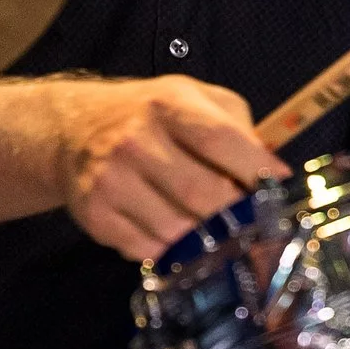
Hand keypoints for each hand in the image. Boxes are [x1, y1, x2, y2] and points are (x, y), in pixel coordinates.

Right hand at [53, 77, 287, 262]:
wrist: (73, 129)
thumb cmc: (149, 115)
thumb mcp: (193, 98)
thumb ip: (236, 127)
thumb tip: (271, 173)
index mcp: (167, 105)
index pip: (219, 140)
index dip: (254, 169)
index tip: (276, 188)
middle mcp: (135, 140)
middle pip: (202, 193)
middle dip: (234, 214)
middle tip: (249, 221)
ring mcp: (111, 181)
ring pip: (178, 230)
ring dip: (205, 238)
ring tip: (213, 230)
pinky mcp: (95, 216)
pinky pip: (148, 250)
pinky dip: (170, 250)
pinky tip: (172, 231)